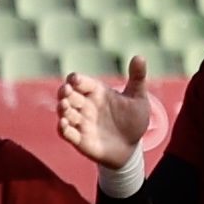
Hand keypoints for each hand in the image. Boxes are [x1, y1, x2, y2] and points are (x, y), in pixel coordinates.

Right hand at [58, 54, 157, 175]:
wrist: (132, 147)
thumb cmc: (133, 120)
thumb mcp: (138, 98)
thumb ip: (137, 78)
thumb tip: (139, 56)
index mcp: (96, 92)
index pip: (81, 82)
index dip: (76, 79)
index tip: (75, 79)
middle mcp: (85, 105)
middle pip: (68, 95)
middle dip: (65, 92)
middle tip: (66, 90)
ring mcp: (80, 122)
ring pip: (65, 112)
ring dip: (63, 108)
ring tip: (65, 105)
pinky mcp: (79, 139)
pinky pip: (66, 133)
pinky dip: (63, 128)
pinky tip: (64, 123)